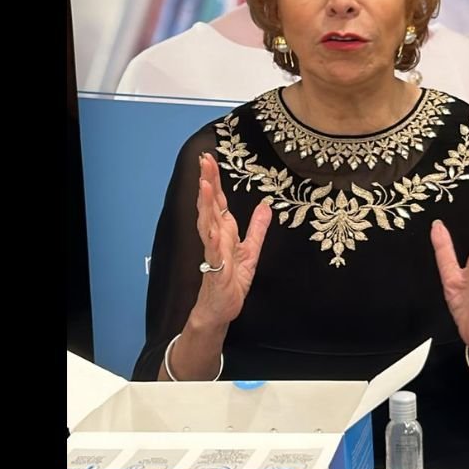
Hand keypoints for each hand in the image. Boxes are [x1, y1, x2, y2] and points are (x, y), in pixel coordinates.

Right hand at [193, 152, 271, 330]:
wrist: (221, 309)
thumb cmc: (231, 282)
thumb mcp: (251, 251)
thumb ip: (257, 228)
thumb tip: (265, 206)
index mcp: (223, 232)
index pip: (218, 201)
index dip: (214, 180)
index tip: (209, 159)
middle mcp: (215, 238)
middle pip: (210, 206)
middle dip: (207, 183)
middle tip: (204, 161)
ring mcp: (213, 253)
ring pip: (207, 224)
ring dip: (205, 205)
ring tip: (204, 185)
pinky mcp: (215, 270)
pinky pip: (213, 253)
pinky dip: (211, 240)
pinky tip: (211, 228)